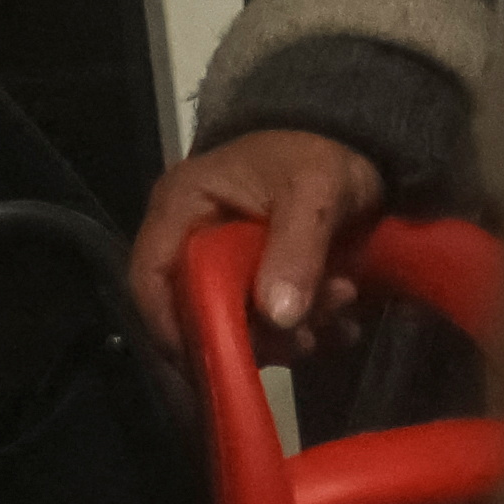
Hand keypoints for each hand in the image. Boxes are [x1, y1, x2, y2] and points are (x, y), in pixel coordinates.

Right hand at [124, 129, 385, 346]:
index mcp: (182, 204)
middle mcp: (188, 236)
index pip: (150, 277)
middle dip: (254, 336)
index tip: (219, 361)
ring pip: (234, 324)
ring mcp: (219, 261)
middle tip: (308, 337)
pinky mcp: (250, 278)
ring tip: (340, 309)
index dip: (172, 327)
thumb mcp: (316, 192)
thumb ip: (297, 249)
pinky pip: (264, 324)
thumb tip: (278, 318)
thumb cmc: (322, 155)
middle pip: (192, 311)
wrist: (354, 142)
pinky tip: (341, 321)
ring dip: (288, 335)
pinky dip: (303, 332)